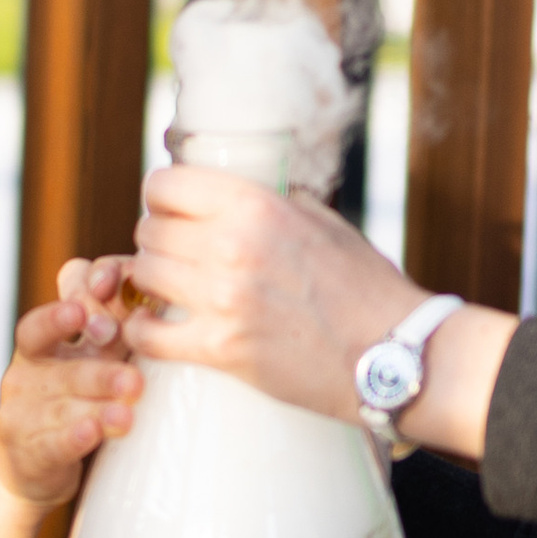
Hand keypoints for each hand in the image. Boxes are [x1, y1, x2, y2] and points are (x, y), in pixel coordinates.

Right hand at [0, 295, 141, 537]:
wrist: (33, 461)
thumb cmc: (73, 399)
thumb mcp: (88, 360)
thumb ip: (110, 333)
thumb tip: (155, 301)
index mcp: (37, 349)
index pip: (39, 325)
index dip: (60, 316)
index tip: (87, 309)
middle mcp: (24, 377)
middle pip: (62, 370)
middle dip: (99, 372)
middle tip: (134, 378)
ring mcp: (21, 416)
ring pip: (60, 408)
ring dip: (96, 409)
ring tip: (126, 414)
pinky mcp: (29, 454)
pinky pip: (53, 444)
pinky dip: (74, 437)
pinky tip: (93, 432)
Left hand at [123, 163, 400, 419]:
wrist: (393, 352)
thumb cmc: (364, 287)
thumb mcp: (323, 222)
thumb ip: (275, 202)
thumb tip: (237, 192)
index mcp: (256, 204)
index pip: (165, 185)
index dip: (163, 198)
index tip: (171, 212)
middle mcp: (233, 244)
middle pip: (150, 231)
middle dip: (158, 242)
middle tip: (176, 256)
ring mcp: (224, 299)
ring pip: (143, 275)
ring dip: (150, 282)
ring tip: (170, 289)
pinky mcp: (221, 349)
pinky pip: (149, 334)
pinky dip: (145, 331)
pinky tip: (156, 327)